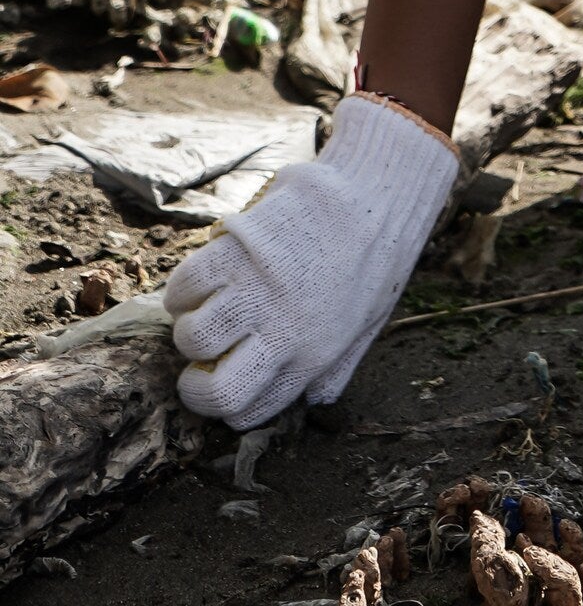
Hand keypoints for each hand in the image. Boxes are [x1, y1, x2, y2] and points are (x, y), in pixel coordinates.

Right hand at [164, 93, 459, 429]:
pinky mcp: (237, 249)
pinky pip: (186, 285)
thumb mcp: (365, 325)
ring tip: (205, 311)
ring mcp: (256, 290)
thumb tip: (313, 399)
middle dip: (195, 384)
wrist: (379, 195)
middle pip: (213, 389)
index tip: (218, 381)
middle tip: (202, 360)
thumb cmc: (376, 259)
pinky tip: (198, 284)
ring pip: (193, 336)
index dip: (223, 405)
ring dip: (190, 328)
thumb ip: (336, 366)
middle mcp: (280, 332)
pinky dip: (181, 291)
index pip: (245, 410)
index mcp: (312, 356)